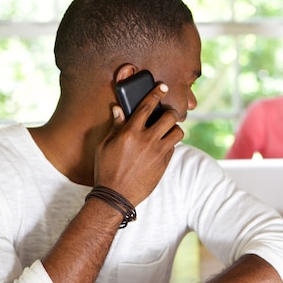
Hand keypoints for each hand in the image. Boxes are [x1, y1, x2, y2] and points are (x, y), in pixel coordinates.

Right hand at [94, 83, 183, 204]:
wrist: (115, 196)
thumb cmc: (106, 169)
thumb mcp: (105, 145)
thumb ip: (115, 125)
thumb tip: (118, 108)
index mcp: (130, 132)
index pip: (147, 106)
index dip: (156, 93)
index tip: (163, 86)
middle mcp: (147, 141)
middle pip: (170, 117)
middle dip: (170, 113)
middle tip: (166, 115)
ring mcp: (158, 153)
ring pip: (178, 132)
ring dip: (174, 129)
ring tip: (167, 131)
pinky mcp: (164, 164)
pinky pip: (173, 148)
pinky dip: (169, 144)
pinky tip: (160, 147)